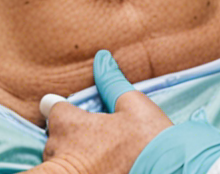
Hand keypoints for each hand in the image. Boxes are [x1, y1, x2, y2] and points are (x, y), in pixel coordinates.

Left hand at [43, 50, 172, 173]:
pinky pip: (67, 173)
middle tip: (101, 140)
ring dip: (75, 157)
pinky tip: (101, 169)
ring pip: (60, 160)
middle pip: (56, 136)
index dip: (66, 111)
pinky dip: (81, 170)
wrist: (166, 173)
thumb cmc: (146, 143)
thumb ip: (111, 81)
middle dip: (73, 137)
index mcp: (69, 123)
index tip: (79, 117)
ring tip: (103, 159)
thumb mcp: (134, 105)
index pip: (52, 109)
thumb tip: (102, 57)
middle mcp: (58, 149)